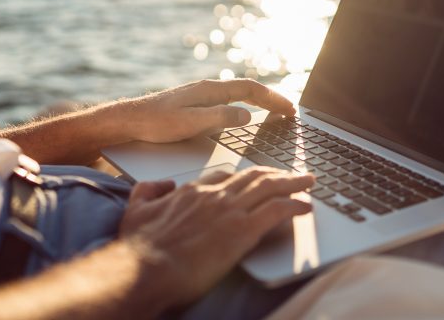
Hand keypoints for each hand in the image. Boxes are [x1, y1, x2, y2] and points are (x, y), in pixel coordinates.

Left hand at [116, 78, 295, 142]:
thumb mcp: (191, 123)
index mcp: (210, 91)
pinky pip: (228, 102)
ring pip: (238, 95)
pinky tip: (244, 117)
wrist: (127, 122)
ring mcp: (201, 96)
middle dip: (271, 99)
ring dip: (259, 102)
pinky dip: (245, 106)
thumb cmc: (155, 123)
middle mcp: (207, 90)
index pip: (250, 89)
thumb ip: (220, 118)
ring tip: (275, 113)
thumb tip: (248, 115)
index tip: (290, 110)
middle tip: (289, 112)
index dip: (273, 99)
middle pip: (247, 90)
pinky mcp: (194, 105)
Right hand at [119, 167, 313, 308]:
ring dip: (293, 182)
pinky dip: (295, 205)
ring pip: (270, 188)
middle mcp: (214, 196)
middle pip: (253, 176)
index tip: (257, 179)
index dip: (245, 177)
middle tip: (292, 174)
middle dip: (276, 173)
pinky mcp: (242, 231)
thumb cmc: (139, 248)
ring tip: (307, 181)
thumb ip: (148, 191)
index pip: (226, 177)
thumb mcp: (135, 210)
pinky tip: (305, 206)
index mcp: (192, 192)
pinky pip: (277, 210)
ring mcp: (229, 211)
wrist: (145, 269)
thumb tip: (161, 184)